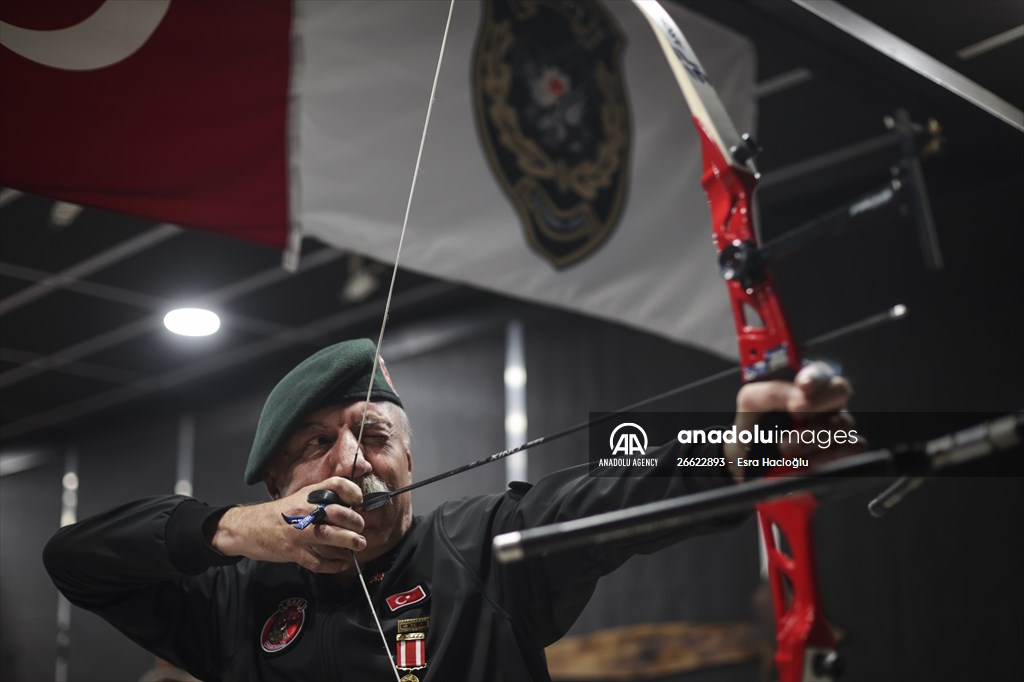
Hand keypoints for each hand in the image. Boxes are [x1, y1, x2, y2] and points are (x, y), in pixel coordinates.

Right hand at [211, 477, 365, 572]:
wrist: (246, 528)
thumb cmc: (277, 514)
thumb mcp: (299, 498)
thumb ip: (321, 500)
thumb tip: (349, 508)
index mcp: (308, 495)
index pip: (336, 485)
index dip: (352, 492)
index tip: (359, 502)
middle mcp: (305, 511)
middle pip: (339, 513)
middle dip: (356, 523)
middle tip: (360, 530)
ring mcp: (299, 532)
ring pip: (332, 536)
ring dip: (350, 543)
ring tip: (358, 545)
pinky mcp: (293, 552)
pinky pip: (319, 561)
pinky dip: (334, 564)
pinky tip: (341, 563)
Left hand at [725, 362, 860, 480]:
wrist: (749, 456)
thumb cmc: (755, 421)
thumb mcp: (751, 401)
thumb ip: (771, 393)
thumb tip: (798, 396)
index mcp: (807, 381)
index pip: (819, 370)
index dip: (814, 377)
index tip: (802, 386)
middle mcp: (827, 400)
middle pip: (840, 391)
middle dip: (815, 405)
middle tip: (794, 414)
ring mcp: (837, 425)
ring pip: (843, 423)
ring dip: (812, 437)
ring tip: (785, 446)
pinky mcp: (842, 451)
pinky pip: (853, 448)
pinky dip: (828, 456)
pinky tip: (805, 461)